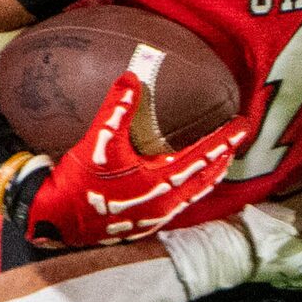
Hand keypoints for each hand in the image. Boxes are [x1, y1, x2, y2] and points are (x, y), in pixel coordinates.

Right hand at [22, 68, 256, 247]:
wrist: (56, 219)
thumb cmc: (79, 183)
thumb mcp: (98, 142)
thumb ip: (117, 108)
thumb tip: (131, 77)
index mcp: (160, 182)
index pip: (203, 157)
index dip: (225, 139)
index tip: (244, 125)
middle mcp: (165, 203)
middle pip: (206, 179)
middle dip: (223, 158)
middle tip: (235, 142)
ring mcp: (156, 216)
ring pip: (194, 194)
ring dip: (208, 176)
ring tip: (218, 162)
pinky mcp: (144, 224)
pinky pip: (179, 204)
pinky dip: (190, 189)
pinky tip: (184, 184)